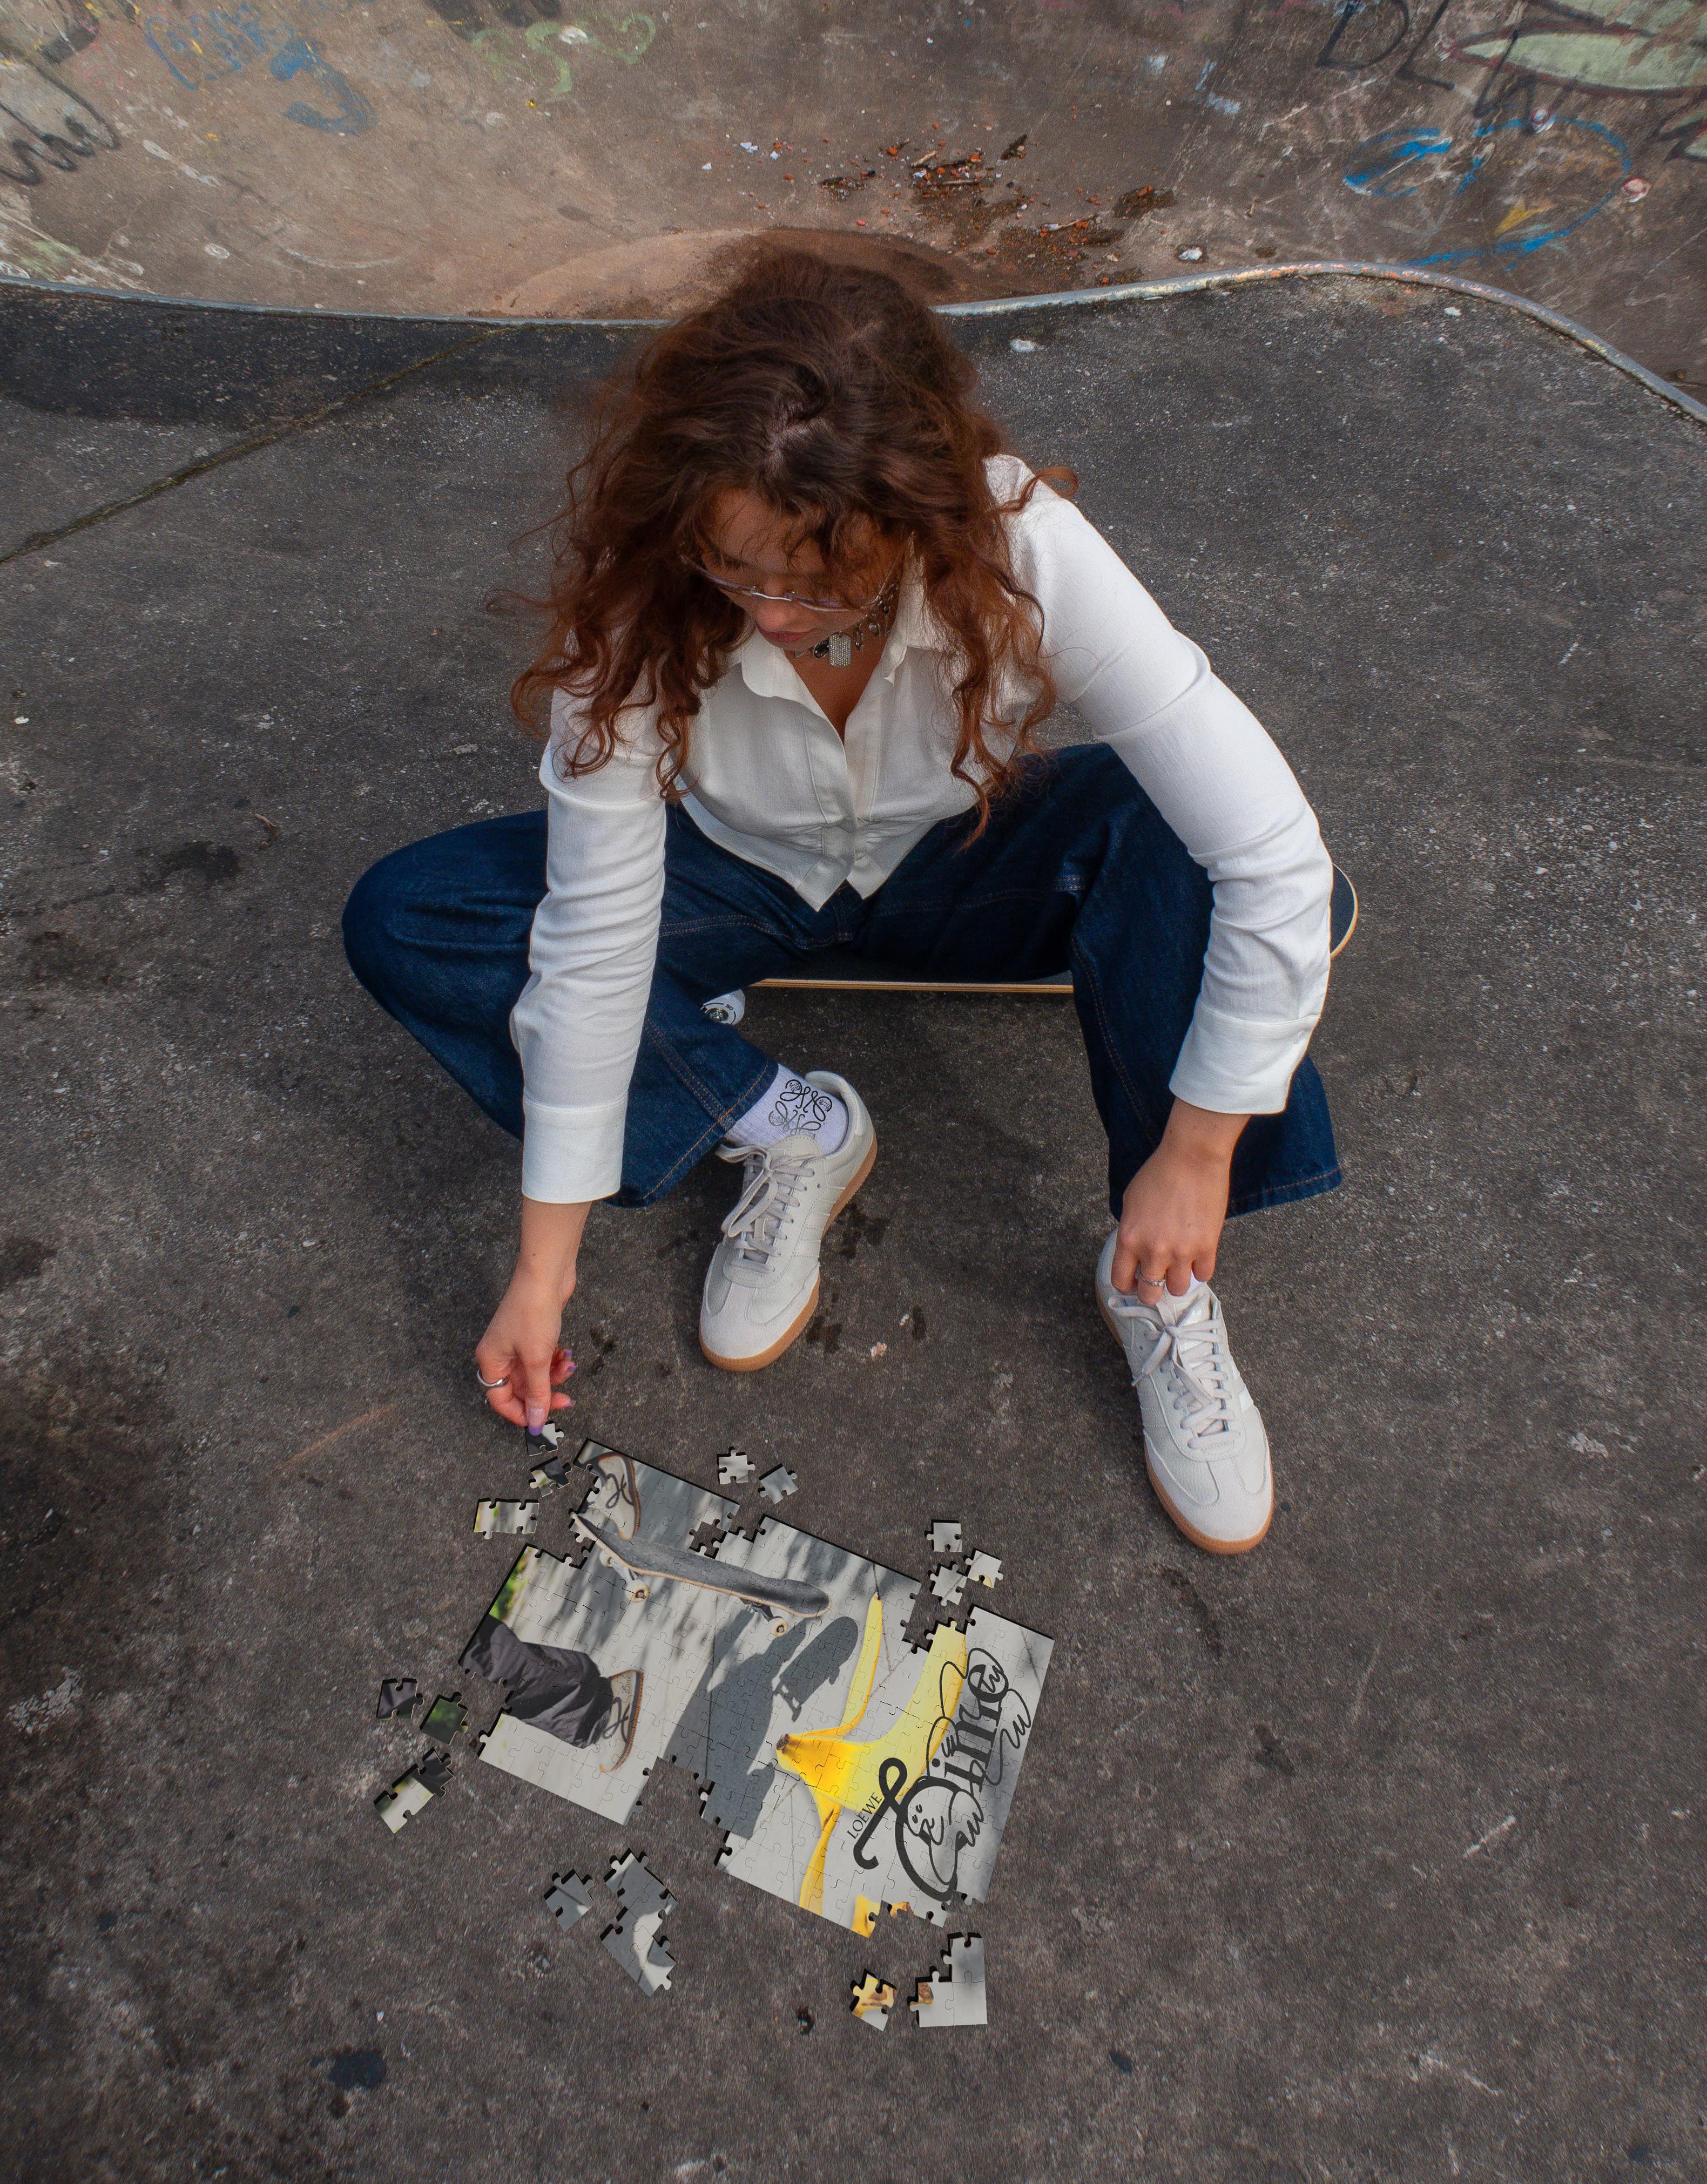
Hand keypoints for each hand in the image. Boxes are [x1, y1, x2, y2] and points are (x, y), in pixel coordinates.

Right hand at [474, 1198, 591, 1429]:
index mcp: (491, 1361)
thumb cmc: (533, 1312)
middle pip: (520, 1389)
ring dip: (553, 1376)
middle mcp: (500, 1354)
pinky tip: (567, 1355)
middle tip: (566, 1399)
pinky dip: (555, 1361)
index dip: (520, 1413)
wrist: (546, 1274)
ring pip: (535, 1374)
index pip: (500, 1400)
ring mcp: (516, 1344)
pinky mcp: (533, 1335)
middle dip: (544, 1394)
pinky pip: (543, 1359)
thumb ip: (537, 1393)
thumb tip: (535, 1423)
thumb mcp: (536, 1359)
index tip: (541, 1422)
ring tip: (569, 1367)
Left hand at [1110, 1100, 1247, 1298]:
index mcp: (1129, 1239)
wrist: (1192, 1157)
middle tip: (1158, 1279)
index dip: (1128, 1285)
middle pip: (1150, 1294)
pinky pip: (1204, 1275)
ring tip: (1179, 1267)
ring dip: (1178, 1281)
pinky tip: (1197, 1256)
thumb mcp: (1131, 1203)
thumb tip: (1135, 1253)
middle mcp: (1153, 1251)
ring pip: (1178, 1289)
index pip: (1121, 1281)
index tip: (1134, 1282)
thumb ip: (1131, 1232)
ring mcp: (1182, 1251)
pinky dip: (1200, 1270)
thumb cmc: (1159, 1173)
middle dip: (1152, 1291)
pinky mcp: (1207, 1246)